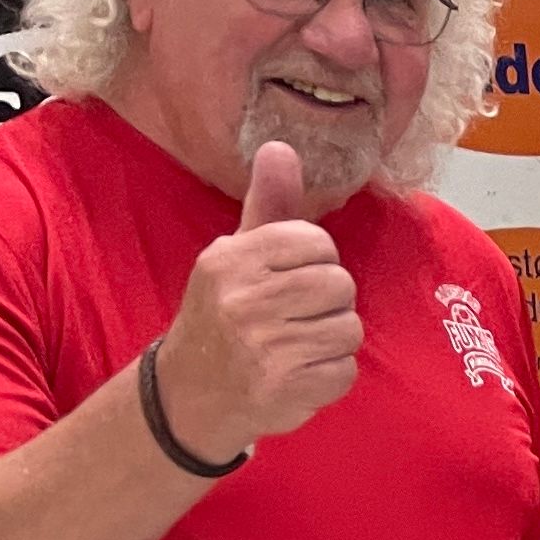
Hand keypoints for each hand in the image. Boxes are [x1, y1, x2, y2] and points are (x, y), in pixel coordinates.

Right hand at [154, 139, 360, 460]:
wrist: (190, 394)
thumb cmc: (224, 313)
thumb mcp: (237, 254)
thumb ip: (268, 204)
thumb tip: (280, 146)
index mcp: (231, 260)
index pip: (317, 241)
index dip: (317, 261)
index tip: (290, 278)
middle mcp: (243, 301)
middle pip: (340, 284)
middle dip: (329, 302)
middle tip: (296, 316)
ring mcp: (264, 348)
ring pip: (349, 328)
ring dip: (332, 340)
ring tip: (296, 345)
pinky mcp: (286, 389)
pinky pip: (345, 371)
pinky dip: (330, 375)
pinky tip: (298, 374)